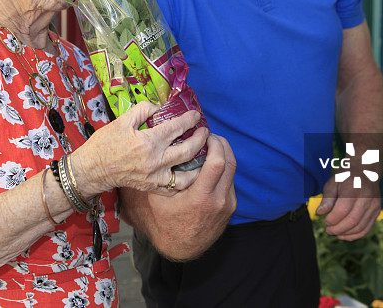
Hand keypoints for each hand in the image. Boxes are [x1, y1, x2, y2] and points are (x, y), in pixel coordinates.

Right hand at [75, 101, 208, 194]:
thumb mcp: (122, 120)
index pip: (176, 127)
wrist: (93, 169)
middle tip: (205, 132)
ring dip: (199, 163)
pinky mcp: (152, 187)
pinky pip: (175, 187)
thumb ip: (143, 110)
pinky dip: (186, 181)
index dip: (189, 119)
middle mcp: (156, 160)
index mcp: (149, 141)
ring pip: (187, 174)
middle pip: (188, 150)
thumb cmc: (105, 143)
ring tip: (204, 154)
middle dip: (200, 139)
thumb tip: (159, 107)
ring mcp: (155, 177)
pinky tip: (190, 172)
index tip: (196, 115)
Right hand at [122, 133, 236, 260]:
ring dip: (224, 155)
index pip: (218, 164)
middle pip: (230, 163)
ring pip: (232, 171)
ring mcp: (227, 204)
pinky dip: (223, 169)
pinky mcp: (230, 207)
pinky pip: (230, 181)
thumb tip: (150, 152)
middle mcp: (218, 200)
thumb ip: (156, 177)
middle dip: (222, 144)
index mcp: (201, 197)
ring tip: (210, 147)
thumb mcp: (155, 199)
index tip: (205, 135)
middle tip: (210, 136)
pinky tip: (211, 165)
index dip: (215, 144)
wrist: (181, 248)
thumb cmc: (164, 222)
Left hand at [317, 175, 380, 240]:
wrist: (366, 170)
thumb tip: (320, 213)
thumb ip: (327, 198)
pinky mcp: (377, 211)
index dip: (332, 219)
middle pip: (352, 220)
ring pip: (360, 227)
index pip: (343, 209)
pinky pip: (367, 228)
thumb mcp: (333, 182)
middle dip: (337, 228)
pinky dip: (355, 235)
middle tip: (328, 230)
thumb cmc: (346, 176)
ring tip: (335, 233)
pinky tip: (345, 235)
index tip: (325, 221)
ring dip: (346, 233)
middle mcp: (366, 197)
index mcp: (353, 188)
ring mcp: (374, 205)